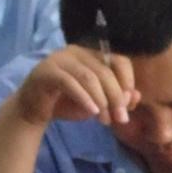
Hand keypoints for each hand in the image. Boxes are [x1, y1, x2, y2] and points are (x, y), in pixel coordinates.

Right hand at [12, 45, 138, 127]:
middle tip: (121, 118)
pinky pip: (69, 83)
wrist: (36, 110)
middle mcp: (76, 52)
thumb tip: (136, 96)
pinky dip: (84, 98)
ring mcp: (59, 59)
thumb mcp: (100, 102)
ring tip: (105, 120)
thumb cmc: (70, 103)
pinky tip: (92, 112)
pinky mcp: (46, 71)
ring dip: (102, 101)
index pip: (119, 60)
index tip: (129, 103)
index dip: (128, 81)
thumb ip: (118, 98)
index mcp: (92, 55)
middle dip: (117, 98)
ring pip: (89, 78)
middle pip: (106, 72)